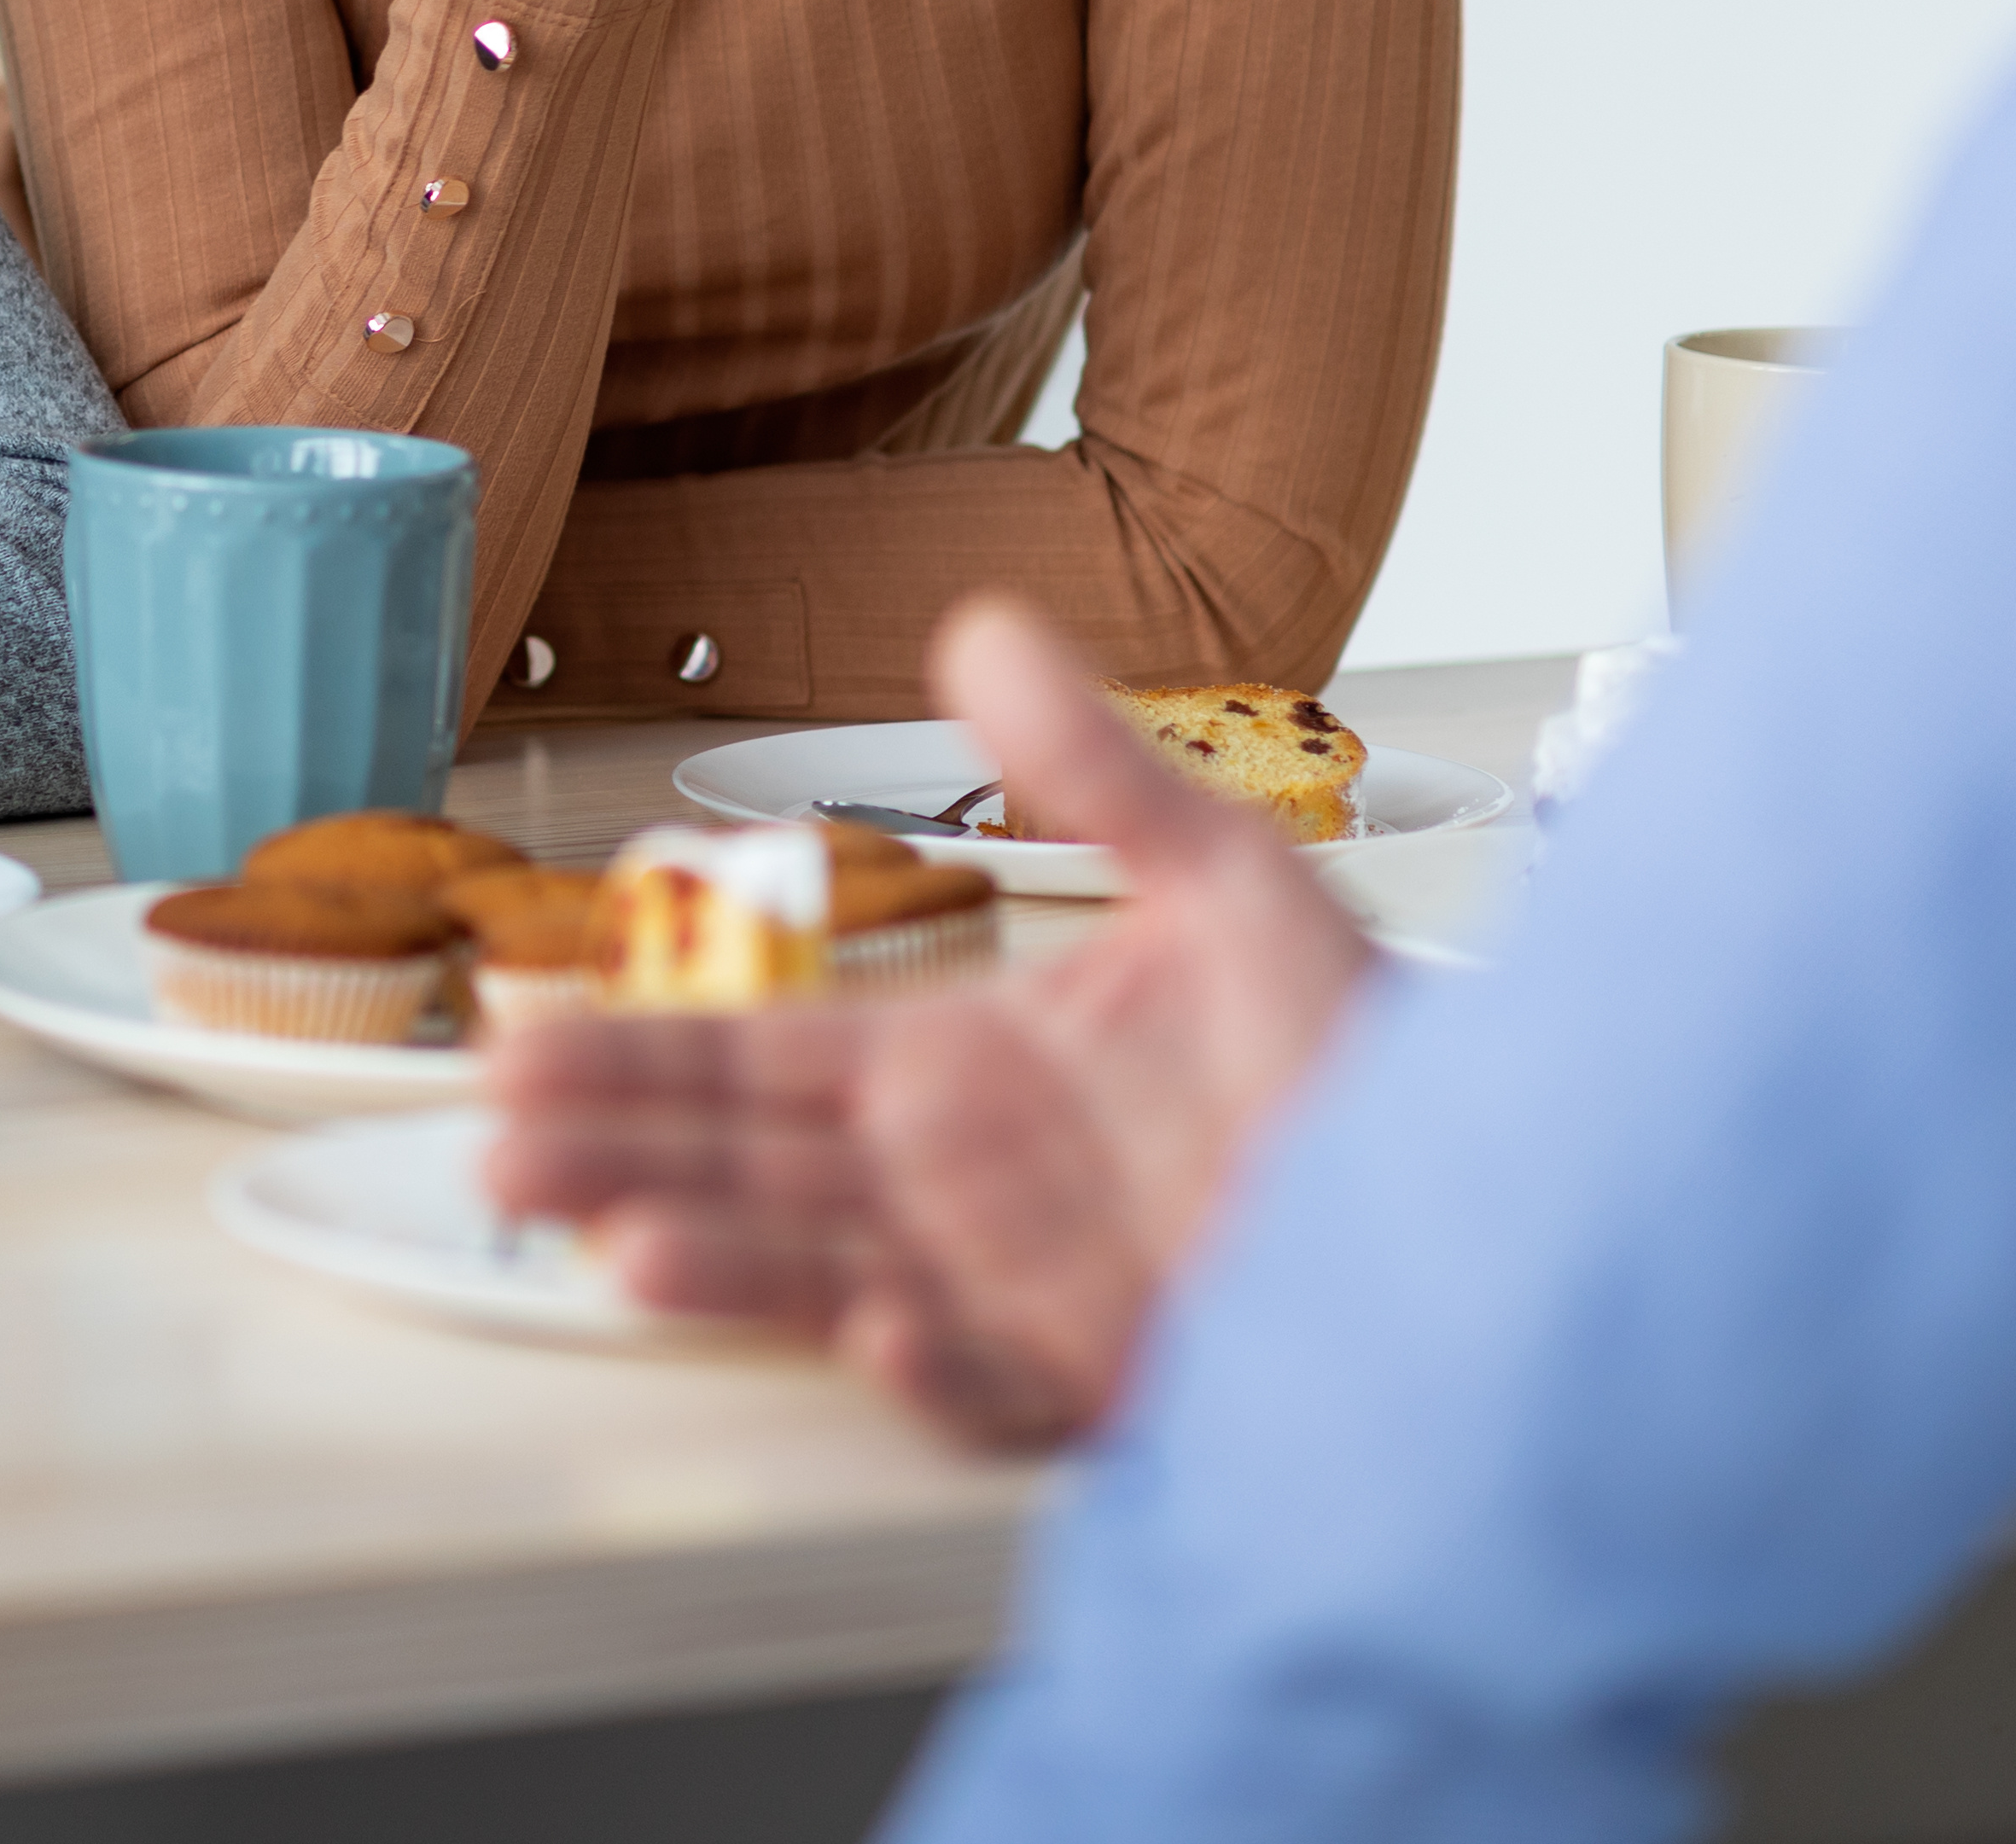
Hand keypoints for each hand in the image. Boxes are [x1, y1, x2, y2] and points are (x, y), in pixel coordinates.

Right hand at [478, 597, 1375, 1448]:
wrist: (1516, 1194)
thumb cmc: (1372, 1056)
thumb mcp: (1225, 878)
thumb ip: (1091, 769)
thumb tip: (982, 627)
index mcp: (968, 1073)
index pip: (759, 1063)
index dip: (637, 1055)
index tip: (523, 1044)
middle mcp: (967, 1189)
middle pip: (751, 1172)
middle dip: (621, 1161)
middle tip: (499, 1154)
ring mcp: (1021, 1291)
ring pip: (829, 1275)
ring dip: (726, 1260)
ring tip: (621, 1243)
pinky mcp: (1105, 1380)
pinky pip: (992, 1386)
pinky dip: (932, 1365)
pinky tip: (877, 1323)